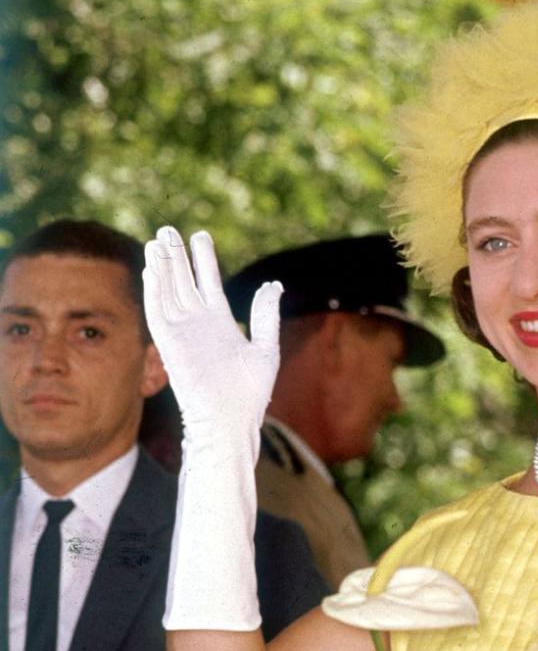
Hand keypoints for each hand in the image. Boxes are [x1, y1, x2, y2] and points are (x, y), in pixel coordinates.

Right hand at [143, 226, 280, 430]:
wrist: (229, 420)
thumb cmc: (250, 393)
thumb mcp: (265, 349)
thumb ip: (265, 316)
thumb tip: (273, 285)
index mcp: (221, 321)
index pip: (209, 282)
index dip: (204, 259)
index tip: (199, 235)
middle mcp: (198, 323)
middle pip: (183, 281)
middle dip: (176, 256)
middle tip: (168, 230)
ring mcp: (182, 333)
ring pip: (168, 292)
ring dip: (162, 267)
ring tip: (157, 240)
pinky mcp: (169, 345)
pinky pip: (157, 313)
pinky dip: (154, 291)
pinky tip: (152, 269)